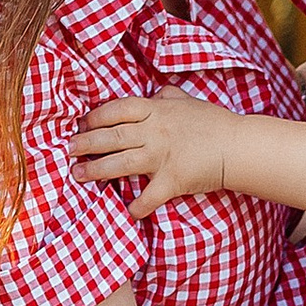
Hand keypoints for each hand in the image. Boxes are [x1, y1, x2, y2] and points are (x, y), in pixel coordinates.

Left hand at [73, 90, 242, 217]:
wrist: (238, 146)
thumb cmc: (214, 122)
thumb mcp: (188, 101)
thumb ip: (167, 97)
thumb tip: (155, 93)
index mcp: (155, 109)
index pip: (116, 109)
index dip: (95, 117)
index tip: (82, 124)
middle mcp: (153, 131)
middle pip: (110, 136)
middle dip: (85, 143)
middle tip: (67, 149)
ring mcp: (161, 156)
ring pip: (119, 163)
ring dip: (95, 170)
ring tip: (78, 175)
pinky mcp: (171, 180)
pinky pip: (148, 196)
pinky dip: (137, 206)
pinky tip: (128, 212)